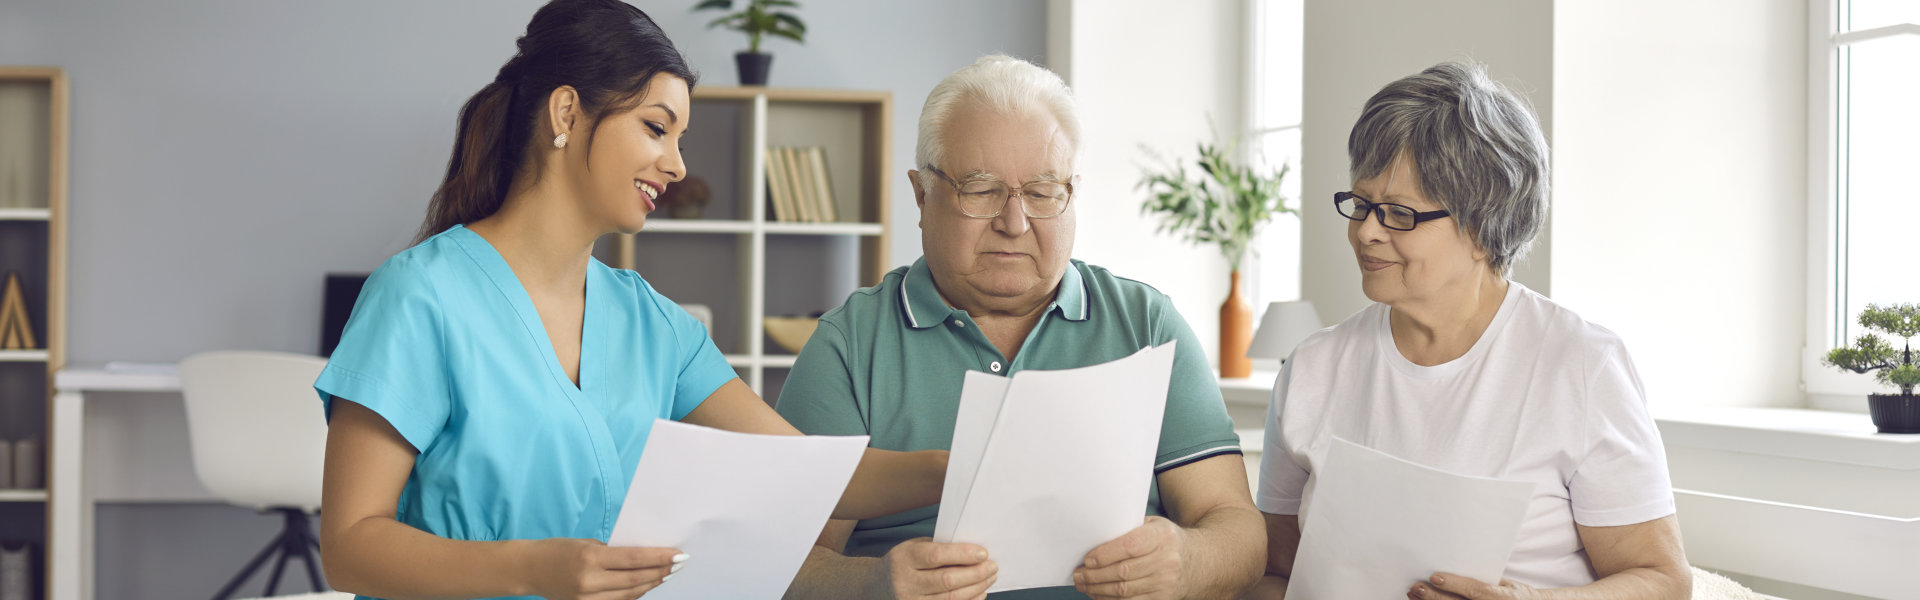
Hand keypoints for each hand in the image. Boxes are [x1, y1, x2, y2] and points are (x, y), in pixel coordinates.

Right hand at [521, 538, 684, 599]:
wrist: (530, 569)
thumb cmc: (559, 550)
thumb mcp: (587, 543)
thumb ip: (614, 552)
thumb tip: (644, 557)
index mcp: (590, 558)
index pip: (634, 559)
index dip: (659, 558)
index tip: (679, 555)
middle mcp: (589, 581)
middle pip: (635, 579)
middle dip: (661, 571)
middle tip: (679, 564)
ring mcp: (586, 599)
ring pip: (630, 594)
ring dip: (651, 583)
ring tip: (666, 574)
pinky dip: (634, 594)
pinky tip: (646, 584)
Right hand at [876, 537, 997, 599]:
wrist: (874, 587)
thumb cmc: (903, 563)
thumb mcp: (913, 548)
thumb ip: (938, 548)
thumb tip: (972, 550)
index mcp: (905, 558)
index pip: (936, 556)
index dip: (962, 554)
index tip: (983, 552)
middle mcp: (906, 582)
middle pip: (947, 580)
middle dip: (975, 573)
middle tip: (993, 566)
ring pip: (951, 598)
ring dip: (976, 588)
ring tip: (990, 578)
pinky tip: (980, 593)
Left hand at [1072, 516, 1186, 599]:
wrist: (1198, 560)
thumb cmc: (1165, 540)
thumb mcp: (1153, 525)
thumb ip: (1129, 527)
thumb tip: (1093, 536)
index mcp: (1162, 536)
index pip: (1129, 546)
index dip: (1104, 554)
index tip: (1087, 559)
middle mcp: (1167, 560)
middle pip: (1123, 572)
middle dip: (1094, 575)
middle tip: (1078, 574)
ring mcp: (1166, 582)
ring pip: (1124, 591)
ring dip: (1098, 590)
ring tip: (1083, 585)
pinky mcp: (1163, 599)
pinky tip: (1098, 595)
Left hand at [1411, 573, 1540, 599]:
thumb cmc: (1516, 593)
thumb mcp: (1505, 584)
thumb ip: (1482, 580)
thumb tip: (1452, 567)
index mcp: (1504, 598)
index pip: (1475, 591)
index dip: (1454, 585)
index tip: (1434, 577)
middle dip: (1434, 597)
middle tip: (1416, 587)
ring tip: (1414, 595)